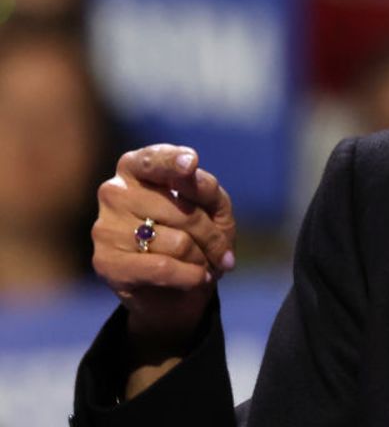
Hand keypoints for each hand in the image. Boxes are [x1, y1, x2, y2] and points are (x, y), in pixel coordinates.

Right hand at [92, 145, 236, 353]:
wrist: (177, 287)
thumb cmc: (196, 235)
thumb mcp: (213, 207)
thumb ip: (204, 186)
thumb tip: (190, 173)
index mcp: (137, 168)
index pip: (156, 160)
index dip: (174, 162)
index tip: (190, 163)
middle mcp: (115, 191)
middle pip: (183, 212)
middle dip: (214, 238)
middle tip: (224, 255)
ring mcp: (105, 227)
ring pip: (177, 242)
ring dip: (203, 259)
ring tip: (205, 265)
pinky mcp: (106, 262)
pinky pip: (162, 267)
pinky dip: (191, 276)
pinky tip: (199, 278)